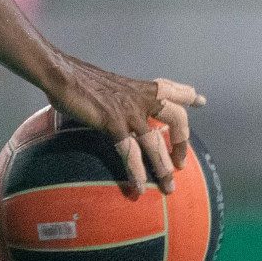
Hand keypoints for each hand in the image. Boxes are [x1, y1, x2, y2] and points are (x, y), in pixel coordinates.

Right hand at [48, 57, 204, 198]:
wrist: (61, 74)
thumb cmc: (76, 79)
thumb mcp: (106, 86)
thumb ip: (116, 98)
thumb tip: (109, 108)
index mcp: (138, 88)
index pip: (170, 89)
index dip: (187, 95)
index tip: (200, 101)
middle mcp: (139, 98)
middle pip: (176, 117)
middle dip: (182, 142)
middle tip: (181, 163)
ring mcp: (129, 111)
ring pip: (156, 142)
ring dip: (163, 167)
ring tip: (168, 187)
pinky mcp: (113, 122)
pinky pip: (130, 152)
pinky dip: (136, 171)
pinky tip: (138, 186)